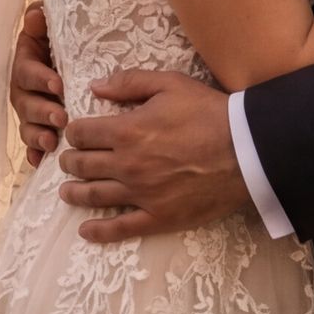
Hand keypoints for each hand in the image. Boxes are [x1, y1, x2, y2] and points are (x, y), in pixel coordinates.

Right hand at [8, 4, 64, 165]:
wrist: (85, 56)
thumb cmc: (72, 39)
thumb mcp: (58, 26)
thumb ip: (45, 19)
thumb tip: (35, 17)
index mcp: (28, 61)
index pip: (27, 71)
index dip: (40, 79)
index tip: (58, 85)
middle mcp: (25, 88)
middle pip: (26, 102)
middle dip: (42, 112)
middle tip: (61, 118)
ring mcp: (31, 110)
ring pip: (28, 125)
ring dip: (37, 134)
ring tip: (51, 142)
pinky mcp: (40, 127)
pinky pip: (34, 144)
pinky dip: (35, 153)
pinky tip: (40, 161)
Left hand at [58, 70, 243, 243]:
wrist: (246, 151)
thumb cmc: (209, 113)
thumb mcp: (170, 84)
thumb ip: (130, 83)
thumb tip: (95, 86)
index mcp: (126, 131)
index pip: (81, 133)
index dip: (73, 132)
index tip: (75, 133)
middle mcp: (126, 165)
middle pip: (82, 165)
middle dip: (69, 161)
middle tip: (67, 161)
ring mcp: (141, 195)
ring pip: (94, 196)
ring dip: (74, 193)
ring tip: (66, 192)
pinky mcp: (158, 218)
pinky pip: (121, 228)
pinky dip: (99, 231)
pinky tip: (86, 230)